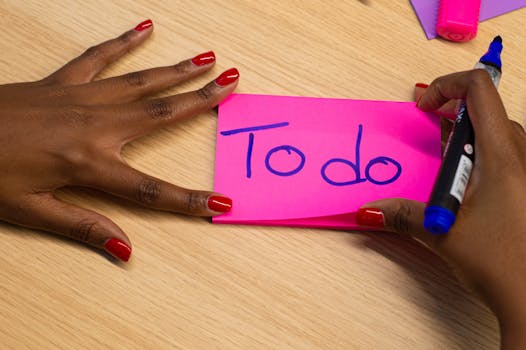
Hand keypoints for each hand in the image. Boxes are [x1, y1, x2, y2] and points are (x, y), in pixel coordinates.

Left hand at [0, 20, 237, 261]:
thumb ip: (82, 228)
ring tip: (208, 59)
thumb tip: (124, 250)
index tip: (221, 201)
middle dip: (202, 99)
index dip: (188, 199)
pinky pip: (100, 58)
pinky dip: (124, 42)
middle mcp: (94, 125)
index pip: (151, 190)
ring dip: (178, 70)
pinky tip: (144, 29)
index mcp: (89, 164)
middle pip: (162, 113)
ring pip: (141, 81)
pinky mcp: (62, 82)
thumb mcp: (31, 211)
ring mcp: (80, 98)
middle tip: (233, 84)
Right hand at [356, 70, 525, 346]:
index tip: (423, 106)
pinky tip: (466, 180)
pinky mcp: (525, 189)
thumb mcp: (443, 233)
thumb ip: (403, 215)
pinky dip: (481, 153)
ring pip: (499, 133)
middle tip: (427, 127)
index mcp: (501, 158)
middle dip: (453, 110)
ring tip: (443, 153)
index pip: (480, 91)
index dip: (447, 85)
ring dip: (467, 133)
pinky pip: (507, 154)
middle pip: (488, 110)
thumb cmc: (500, 262)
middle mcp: (521, 158)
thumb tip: (369, 210)